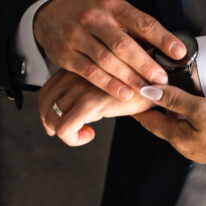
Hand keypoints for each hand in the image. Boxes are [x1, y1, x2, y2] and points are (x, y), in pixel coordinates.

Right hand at [34, 0, 185, 99]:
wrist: (52, 16)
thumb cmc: (93, 17)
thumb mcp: (114, 12)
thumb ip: (135, 28)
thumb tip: (167, 49)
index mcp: (113, 6)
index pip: (142, 22)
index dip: (162, 38)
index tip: (179, 52)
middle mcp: (94, 19)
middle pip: (123, 44)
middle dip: (145, 64)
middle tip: (162, 78)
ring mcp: (78, 36)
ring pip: (107, 61)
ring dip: (129, 78)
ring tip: (146, 89)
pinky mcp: (66, 55)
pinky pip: (90, 72)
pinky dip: (109, 85)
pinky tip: (124, 93)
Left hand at [39, 69, 156, 145]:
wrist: (160, 81)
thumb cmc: (139, 82)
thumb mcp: (111, 80)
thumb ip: (93, 86)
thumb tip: (79, 107)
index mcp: (79, 67)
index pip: (48, 89)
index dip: (49, 109)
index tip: (61, 120)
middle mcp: (76, 74)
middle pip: (45, 102)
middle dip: (51, 122)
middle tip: (68, 131)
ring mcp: (82, 87)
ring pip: (52, 117)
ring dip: (64, 132)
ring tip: (84, 133)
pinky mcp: (90, 102)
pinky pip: (65, 128)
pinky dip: (72, 138)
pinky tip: (89, 135)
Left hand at [134, 85, 205, 176]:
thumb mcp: (199, 108)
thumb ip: (173, 99)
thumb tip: (148, 91)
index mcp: (177, 138)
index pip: (149, 122)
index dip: (139, 108)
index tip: (130, 96)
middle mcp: (185, 146)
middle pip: (162, 125)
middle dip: (154, 110)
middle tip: (148, 92)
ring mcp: (200, 148)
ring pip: (179, 128)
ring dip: (173, 113)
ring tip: (171, 96)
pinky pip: (194, 130)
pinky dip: (189, 118)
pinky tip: (198, 109)